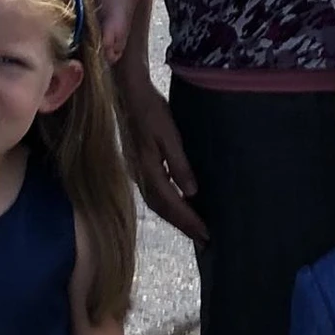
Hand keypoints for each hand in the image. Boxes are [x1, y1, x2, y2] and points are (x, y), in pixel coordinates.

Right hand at [118, 70, 205, 242]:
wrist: (129, 94)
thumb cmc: (152, 111)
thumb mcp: (169, 135)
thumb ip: (179, 164)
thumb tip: (191, 193)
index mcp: (149, 170)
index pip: (171, 203)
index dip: (189, 220)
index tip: (206, 234)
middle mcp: (141, 176)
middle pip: (163, 209)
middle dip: (183, 225)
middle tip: (204, 240)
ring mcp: (138, 172)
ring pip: (158, 203)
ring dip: (176, 218)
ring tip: (194, 229)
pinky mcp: (139, 166)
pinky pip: (155, 193)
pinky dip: (168, 205)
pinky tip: (178, 204)